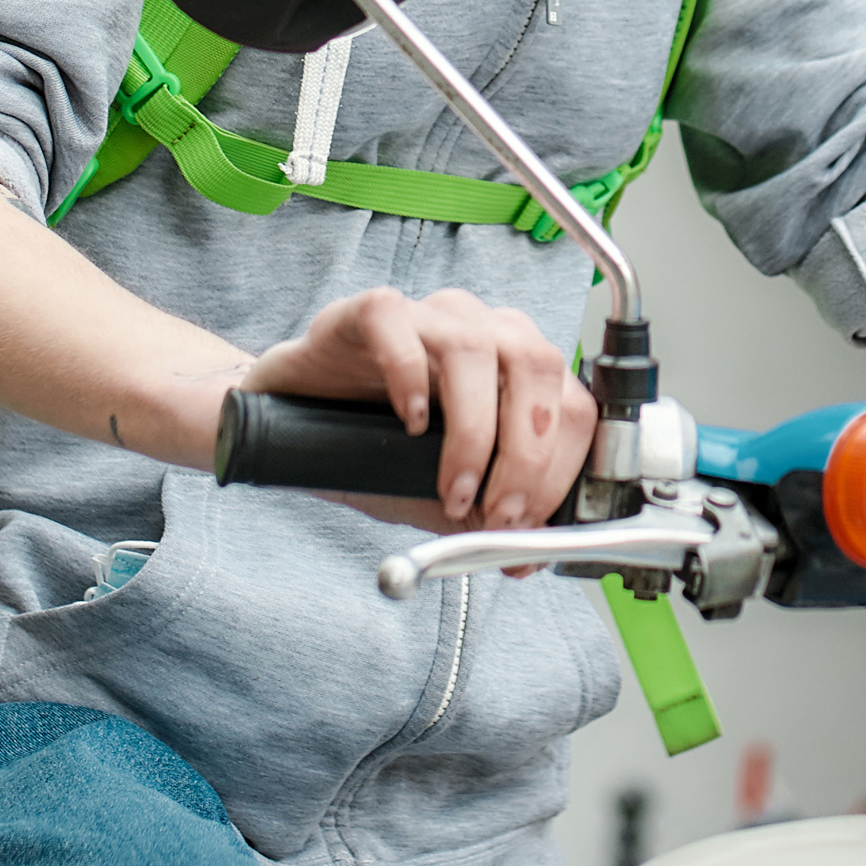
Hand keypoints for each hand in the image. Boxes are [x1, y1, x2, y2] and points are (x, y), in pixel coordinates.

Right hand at [240, 286, 593, 530]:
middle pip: (538, 368)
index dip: (561, 469)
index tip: (530, 524)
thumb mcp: (442, 492)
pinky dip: (410, 378)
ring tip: (452, 487)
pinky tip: (409, 422)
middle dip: (527, 454)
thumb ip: (488, 516)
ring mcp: (430, 314)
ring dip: (473, 432)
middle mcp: (485, 329)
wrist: (294, 417)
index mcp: (518, 368)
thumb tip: (529, 555)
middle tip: (498, 512)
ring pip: (476, 349)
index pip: (571, 404)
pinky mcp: (372, 311)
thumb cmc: (377, 445)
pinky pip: (400, 329)